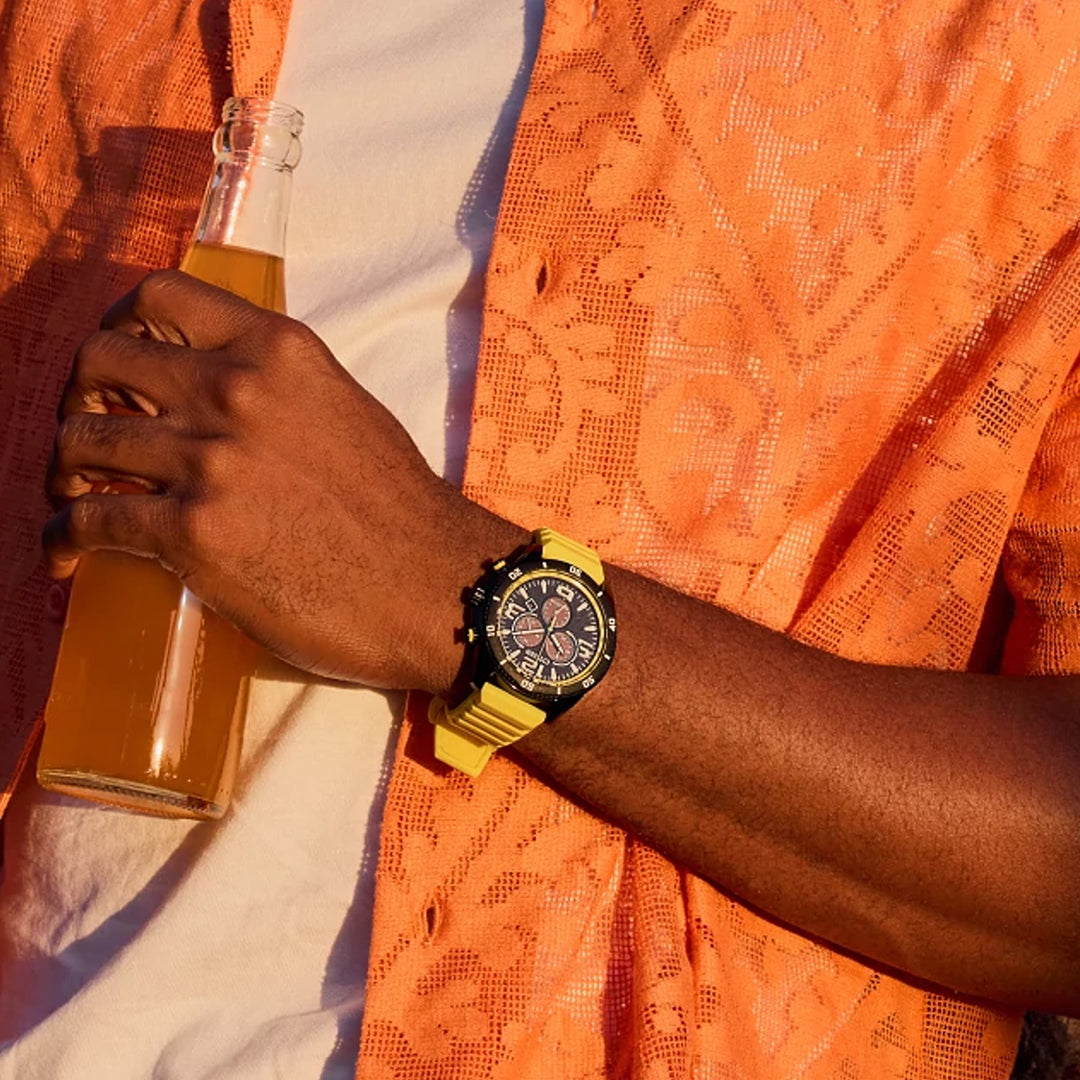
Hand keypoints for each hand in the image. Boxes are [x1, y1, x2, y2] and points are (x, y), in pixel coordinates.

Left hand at [44, 270, 524, 689]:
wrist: (434, 584)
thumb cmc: (400, 509)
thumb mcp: (346, 411)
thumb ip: (279, 391)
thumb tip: (218, 403)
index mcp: (279, 351)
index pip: (161, 295)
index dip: (116, 324)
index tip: (113, 364)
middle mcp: (238, 390)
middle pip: (100, 360)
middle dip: (76, 397)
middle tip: (85, 433)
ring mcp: (212, 460)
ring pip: (81, 440)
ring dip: (61, 472)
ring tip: (70, 499)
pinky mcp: (195, 533)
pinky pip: (91, 520)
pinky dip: (61, 539)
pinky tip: (64, 556)